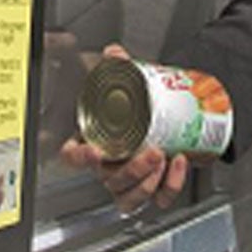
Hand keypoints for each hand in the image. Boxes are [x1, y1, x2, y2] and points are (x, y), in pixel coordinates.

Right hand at [58, 43, 198, 212]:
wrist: (162, 118)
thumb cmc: (133, 106)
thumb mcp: (124, 84)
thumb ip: (117, 66)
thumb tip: (115, 53)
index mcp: (91, 142)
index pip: (71, 156)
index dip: (79, 158)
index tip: (94, 152)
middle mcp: (107, 167)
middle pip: (109, 180)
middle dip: (132, 170)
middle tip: (152, 152)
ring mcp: (129, 181)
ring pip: (129, 198)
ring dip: (148, 183)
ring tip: (165, 159)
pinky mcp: (153, 188)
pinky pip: (158, 198)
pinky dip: (171, 186)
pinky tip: (179, 163)